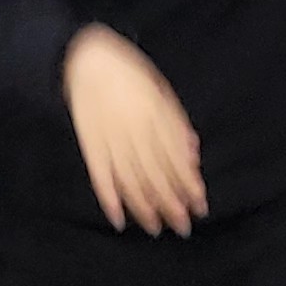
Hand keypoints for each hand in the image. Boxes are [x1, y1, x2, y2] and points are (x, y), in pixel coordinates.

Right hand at [64, 26, 204, 235]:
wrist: (86, 57)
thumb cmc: (127, 72)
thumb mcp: (160, 89)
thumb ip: (176, 123)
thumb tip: (193, 154)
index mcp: (155, 116)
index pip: (176, 159)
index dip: (189, 185)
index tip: (200, 206)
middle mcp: (135, 131)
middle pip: (156, 175)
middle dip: (172, 203)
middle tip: (183, 227)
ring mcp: (110, 140)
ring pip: (130, 181)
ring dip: (144, 208)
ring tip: (155, 228)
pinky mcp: (89, 145)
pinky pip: (100, 176)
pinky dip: (108, 199)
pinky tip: (118, 218)